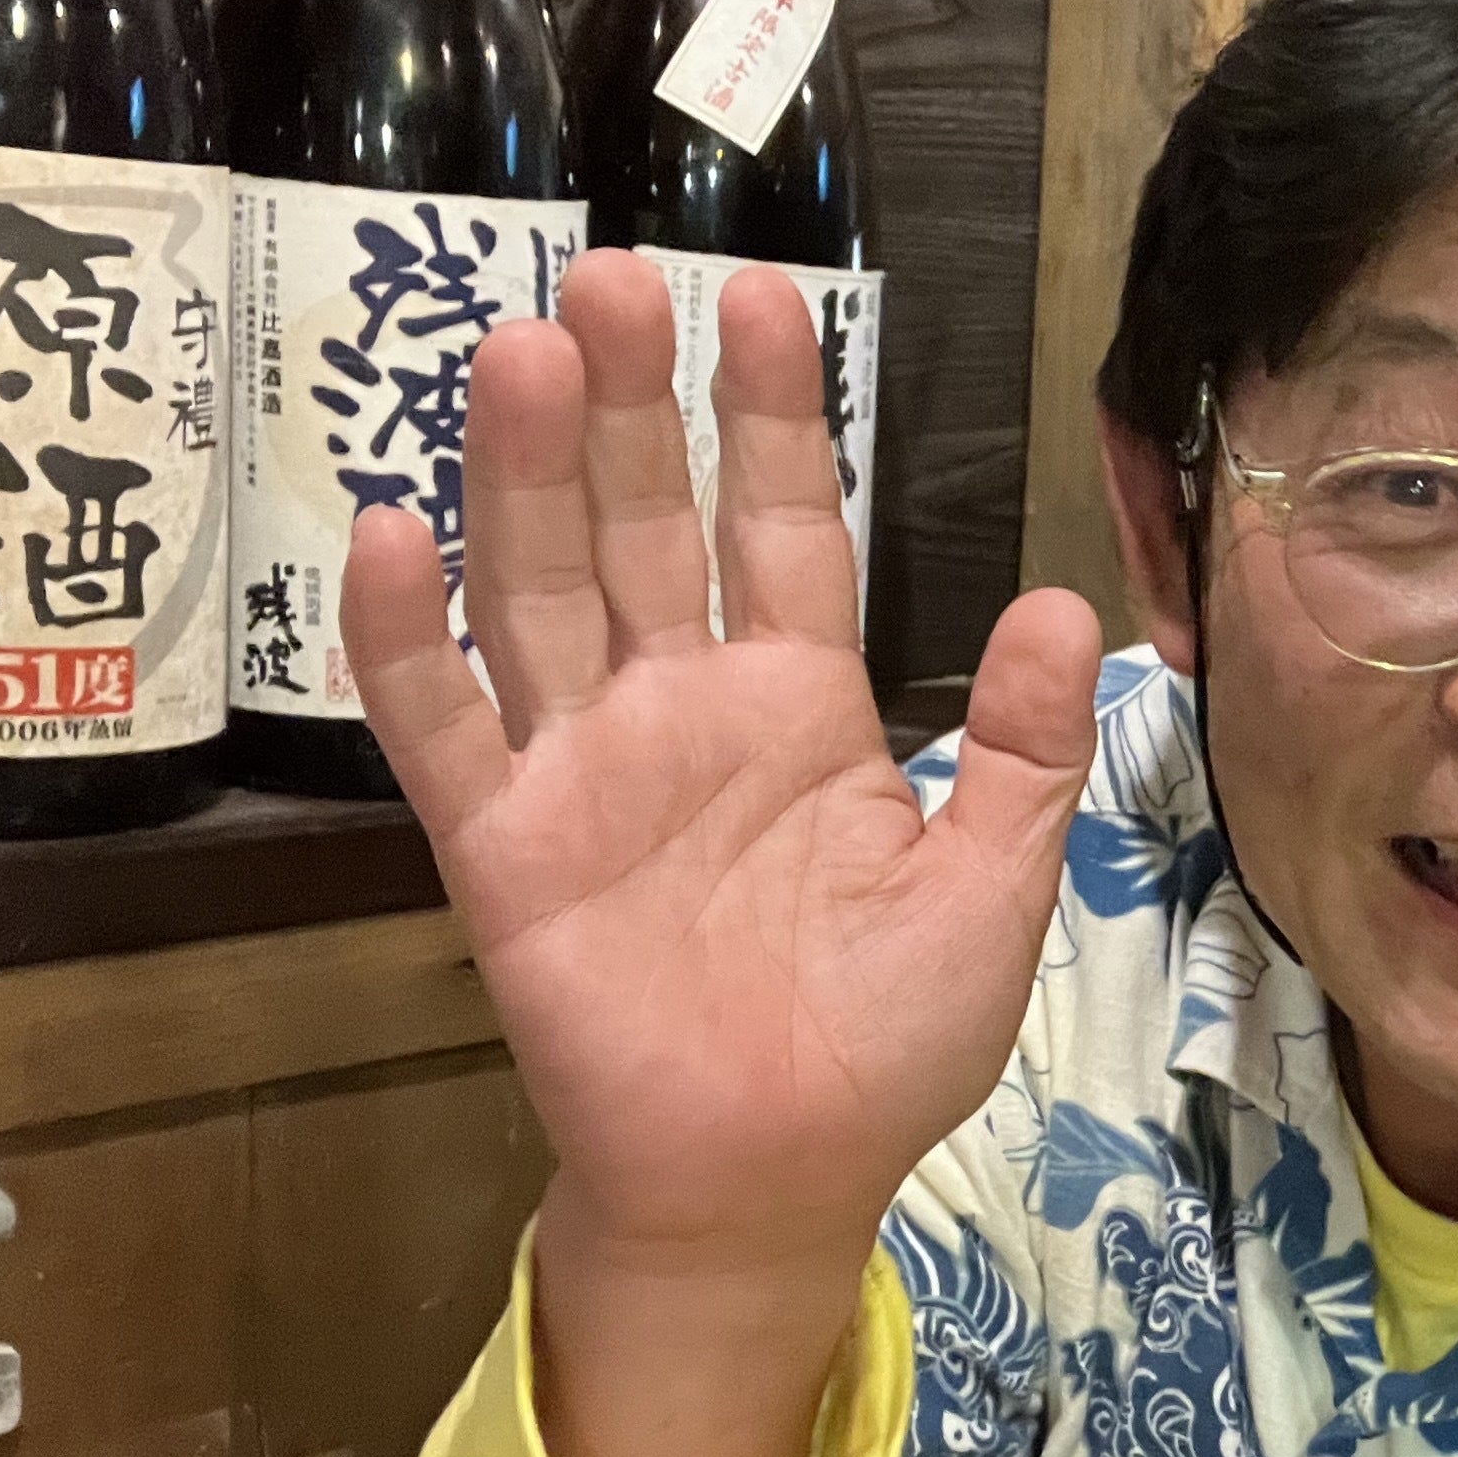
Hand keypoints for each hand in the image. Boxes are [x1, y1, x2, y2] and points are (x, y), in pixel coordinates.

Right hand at [345, 249, 1099, 1284]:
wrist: (777, 1180)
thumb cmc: (888, 1041)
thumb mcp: (996, 885)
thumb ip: (1029, 749)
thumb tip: (1072, 600)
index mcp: (800, 704)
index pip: (782, 525)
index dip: (771, 419)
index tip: (764, 301)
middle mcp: (681, 707)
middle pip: (646, 524)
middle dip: (632, 406)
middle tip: (618, 277)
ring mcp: (582, 767)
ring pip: (540, 589)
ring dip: (522, 475)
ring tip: (520, 352)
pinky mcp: (500, 846)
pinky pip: (441, 728)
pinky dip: (406, 638)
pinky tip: (385, 533)